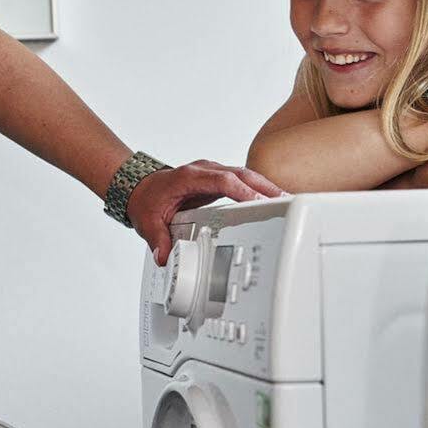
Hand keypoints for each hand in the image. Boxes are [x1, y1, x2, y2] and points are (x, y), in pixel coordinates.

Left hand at [128, 160, 285, 264]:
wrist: (140, 188)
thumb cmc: (146, 200)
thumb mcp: (148, 222)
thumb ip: (158, 239)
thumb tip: (164, 257)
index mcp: (188, 177)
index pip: (221, 180)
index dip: (242, 190)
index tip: (259, 200)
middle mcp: (203, 171)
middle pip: (240, 174)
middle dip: (264, 187)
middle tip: (285, 201)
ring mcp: (212, 173)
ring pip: (245, 175)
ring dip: (265, 187)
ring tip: (286, 202)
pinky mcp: (218, 180)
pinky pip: (242, 181)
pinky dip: (257, 190)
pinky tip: (271, 201)